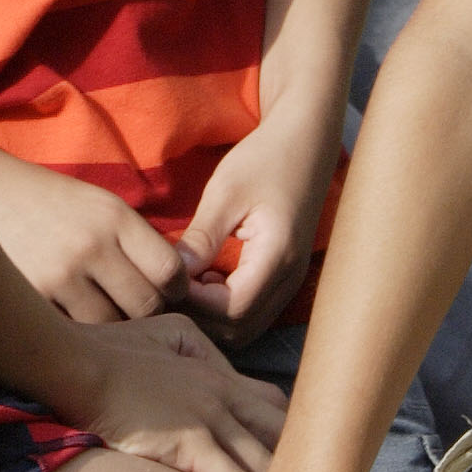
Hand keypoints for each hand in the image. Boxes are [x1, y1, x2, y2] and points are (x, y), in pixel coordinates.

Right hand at [0, 140, 184, 321]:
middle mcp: (91, 244)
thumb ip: (134, 241)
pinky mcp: (31, 295)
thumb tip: (177, 288)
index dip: (174, 290)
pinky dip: (78, 335)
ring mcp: (59, 273)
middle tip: (132, 314)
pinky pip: (73, 332)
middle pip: (145, 305)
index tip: (163, 294)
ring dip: (113, 332)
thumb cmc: (46, 201)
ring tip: (104, 323)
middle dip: (145, 315)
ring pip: (111, 327)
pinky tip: (72, 325)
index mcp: (114, 216)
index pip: (171, 271)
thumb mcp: (97, 204)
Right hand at [55, 315, 285, 471]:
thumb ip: (197, 350)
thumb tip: (206, 367)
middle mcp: (224, 397)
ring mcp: (210, 419)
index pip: (276, 404)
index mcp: (219, 374)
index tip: (303, 458)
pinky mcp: (190, 444)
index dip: (292, 432)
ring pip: (264, 461)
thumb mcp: (167, 333)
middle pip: (283, 434)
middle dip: (305, 463)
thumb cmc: (112, 348)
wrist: (80, 364)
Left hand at [172, 104, 339, 329]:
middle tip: (165, 287)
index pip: (233, 309)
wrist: (306, 143)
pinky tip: (203, 278)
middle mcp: (289, 278)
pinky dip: (224, 307)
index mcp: (277, 257)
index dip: (195, 303)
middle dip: (199, 316)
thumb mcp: (226, 192)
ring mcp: (290, 280)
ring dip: (211, 315)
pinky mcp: (284, 276)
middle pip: (240, 328)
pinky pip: (253, 310)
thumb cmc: (266, 159)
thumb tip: (173, 274)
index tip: (165, 279)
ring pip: (246, 325)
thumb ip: (202, 237)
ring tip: (183, 282)